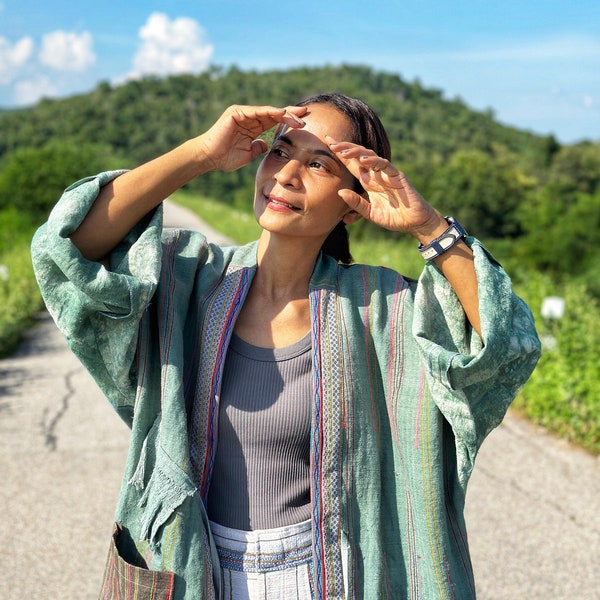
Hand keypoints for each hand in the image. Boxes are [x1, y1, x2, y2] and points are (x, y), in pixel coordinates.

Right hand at [196, 104, 307, 172]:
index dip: (289, 121)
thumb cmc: (225, 158)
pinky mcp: (237, 112)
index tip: (304, 124)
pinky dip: (270, 112)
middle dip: (291, 114)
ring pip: (268, 111)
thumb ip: (259, 148)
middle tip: (307, 114)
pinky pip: (257, 111)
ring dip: (284, 114)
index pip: (275, 121)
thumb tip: (267, 145)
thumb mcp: (248, 154)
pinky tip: (282, 114)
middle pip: (274, 113)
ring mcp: (243, 113)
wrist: (209, 158)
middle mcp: (249, 117)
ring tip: (298, 117)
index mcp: (254, 126)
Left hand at [327, 138, 447, 242]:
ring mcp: (387, 174)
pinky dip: (375, 161)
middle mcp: (376, 175)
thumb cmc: (394, 218)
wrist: (415, 223)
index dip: (341, 154)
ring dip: (356, 152)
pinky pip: (385, 165)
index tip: (327, 144)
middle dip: (345, 148)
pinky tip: (364, 160)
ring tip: (343, 150)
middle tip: (331, 143)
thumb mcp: (370, 213)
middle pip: (358, 156)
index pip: (352, 164)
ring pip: (370, 156)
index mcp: (369, 182)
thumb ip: (356, 203)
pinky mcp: (398, 176)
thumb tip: (340, 192)